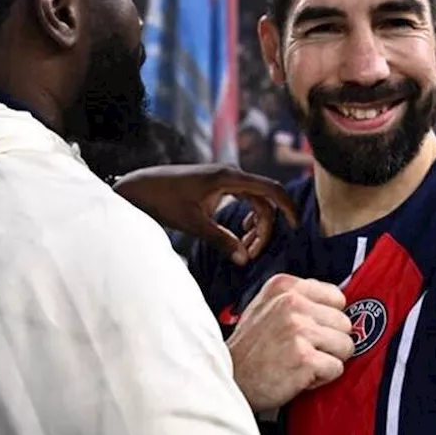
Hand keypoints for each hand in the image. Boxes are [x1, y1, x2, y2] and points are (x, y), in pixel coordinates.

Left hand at [113, 164, 298, 264]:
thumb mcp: (194, 224)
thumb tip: (245, 260)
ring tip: (245, 247)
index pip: (270, 189)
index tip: (295, 226)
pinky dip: (247, 218)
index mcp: (228, 177)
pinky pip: (245, 200)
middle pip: (264, 201)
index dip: (287, 206)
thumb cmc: (164, 201)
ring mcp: (225, 178)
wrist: (140, 187)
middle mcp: (231, 174)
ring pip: (255, 202)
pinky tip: (240, 233)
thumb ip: (221, 241)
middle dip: (264, 228)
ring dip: (256, 226)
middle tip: (252, 252)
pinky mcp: (218, 185)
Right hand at [227, 274, 353, 412]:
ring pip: (345, 345)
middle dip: (329, 341)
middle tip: (302, 350)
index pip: (337, 297)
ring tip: (301, 362)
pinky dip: (322, 378)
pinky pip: (337, 368)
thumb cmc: (250, 349)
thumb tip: (338, 303)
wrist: (230, 380)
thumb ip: (299, 298)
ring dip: (327, 360)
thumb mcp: (267, 306)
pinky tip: (299, 376)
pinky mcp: (304, 357)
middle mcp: (292, 302)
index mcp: (285, 286)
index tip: (308, 331)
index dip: (326, 320)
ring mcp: (299, 329)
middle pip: (344, 323)